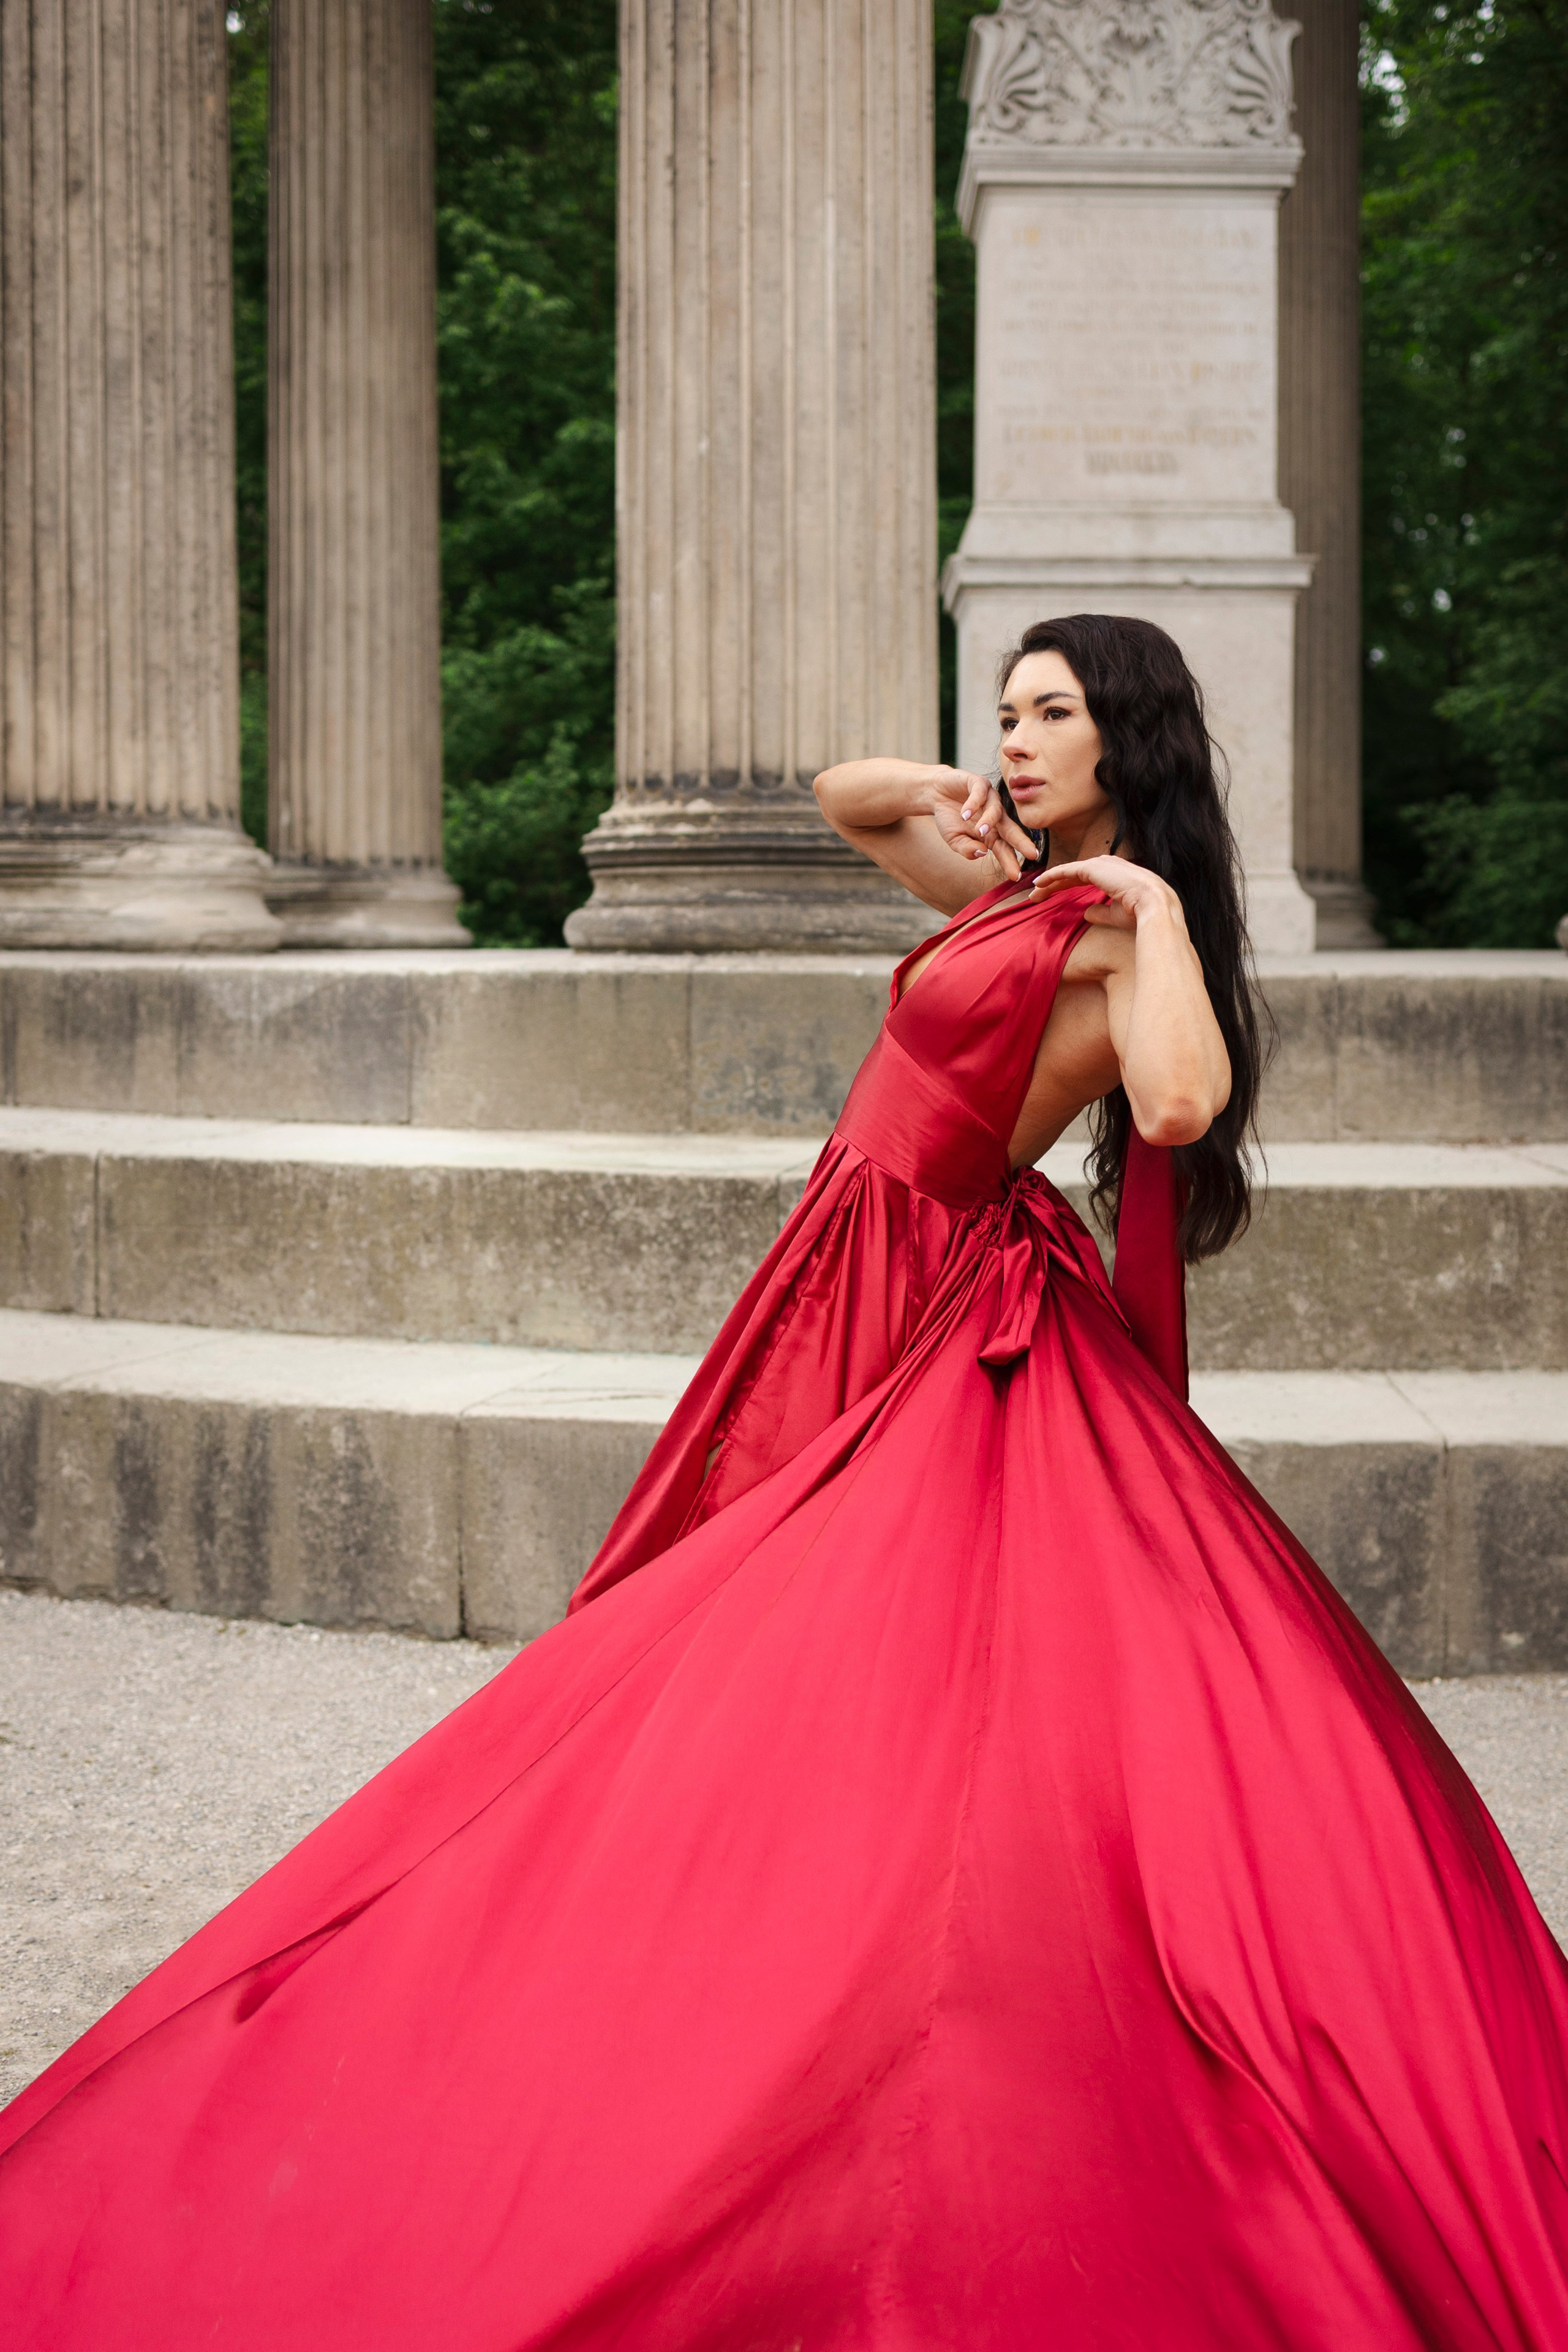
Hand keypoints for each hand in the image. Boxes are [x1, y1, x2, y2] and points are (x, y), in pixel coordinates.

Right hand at [926, 767, 1040, 884]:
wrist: (935, 793)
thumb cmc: (949, 818)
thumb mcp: (953, 839)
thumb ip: (966, 849)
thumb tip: (982, 853)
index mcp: (991, 833)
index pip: (1003, 848)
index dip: (1009, 861)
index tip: (1016, 876)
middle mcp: (995, 816)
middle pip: (1010, 830)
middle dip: (1021, 842)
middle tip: (1031, 854)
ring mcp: (989, 799)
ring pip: (996, 811)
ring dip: (989, 821)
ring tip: (980, 831)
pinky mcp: (979, 783)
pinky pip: (980, 793)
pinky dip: (973, 804)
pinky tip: (964, 813)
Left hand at [1030, 854, 1184, 932]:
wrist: (1154, 906)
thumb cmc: (1141, 913)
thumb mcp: (1116, 914)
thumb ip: (1100, 912)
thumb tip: (1086, 914)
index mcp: (1115, 875)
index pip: (1086, 879)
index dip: (1067, 887)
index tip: (1052, 898)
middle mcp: (1108, 866)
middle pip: (1074, 874)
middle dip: (1055, 885)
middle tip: (1037, 896)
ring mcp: (1101, 864)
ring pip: (1068, 872)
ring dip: (1050, 881)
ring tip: (1034, 892)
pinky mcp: (1093, 868)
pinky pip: (1067, 871)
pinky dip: (1052, 876)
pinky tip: (1039, 883)